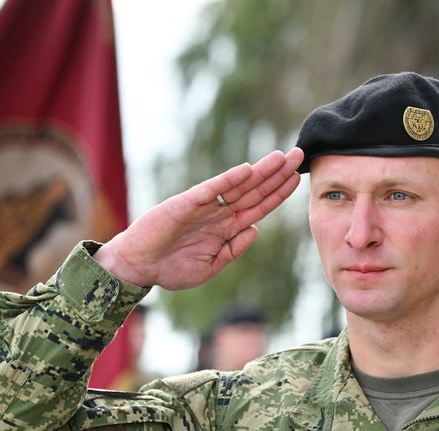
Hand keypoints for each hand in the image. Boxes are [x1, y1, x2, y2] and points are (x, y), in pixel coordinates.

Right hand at [95, 148, 303, 288]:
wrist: (139, 268)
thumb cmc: (171, 269)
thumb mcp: (210, 267)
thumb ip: (234, 249)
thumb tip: (256, 229)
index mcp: (227, 228)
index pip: (259, 206)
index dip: (278, 193)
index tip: (297, 178)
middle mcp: (219, 213)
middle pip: (254, 190)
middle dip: (277, 174)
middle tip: (299, 155)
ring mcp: (204, 206)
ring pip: (238, 185)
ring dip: (260, 171)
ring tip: (281, 156)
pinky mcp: (186, 204)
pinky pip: (211, 190)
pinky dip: (228, 180)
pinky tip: (246, 170)